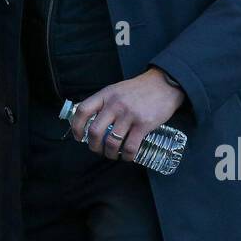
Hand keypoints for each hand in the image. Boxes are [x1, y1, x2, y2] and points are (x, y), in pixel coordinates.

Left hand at [69, 68, 183, 161]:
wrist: (164, 84)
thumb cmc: (138, 89)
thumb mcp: (116, 89)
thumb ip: (104, 102)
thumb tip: (90, 121)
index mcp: (105, 95)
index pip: (83, 111)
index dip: (76, 127)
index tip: (78, 137)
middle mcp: (115, 105)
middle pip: (95, 131)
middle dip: (93, 146)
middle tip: (97, 150)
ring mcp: (129, 115)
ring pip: (111, 142)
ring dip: (109, 154)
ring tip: (112, 154)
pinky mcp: (143, 125)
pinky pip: (130, 147)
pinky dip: (127, 156)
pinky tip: (127, 156)